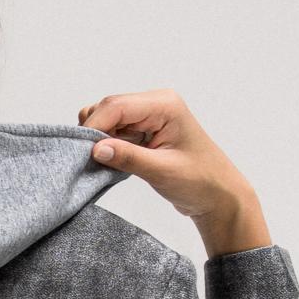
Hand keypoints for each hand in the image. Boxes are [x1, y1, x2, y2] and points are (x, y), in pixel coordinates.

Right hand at [77, 90, 272, 257]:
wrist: (217, 195)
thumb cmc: (200, 181)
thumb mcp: (162, 171)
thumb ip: (128, 157)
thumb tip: (96, 148)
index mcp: (164, 105)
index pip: (117, 105)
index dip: (95, 125)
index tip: (81, 150)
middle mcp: (155, 104)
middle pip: (109, 107)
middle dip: (94, 131)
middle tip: (88, 159)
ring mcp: (149, 117)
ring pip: (109, 119)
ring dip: (100, 139)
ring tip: (104, 163)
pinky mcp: (145, 132)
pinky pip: (116, 132)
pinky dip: (108, 146)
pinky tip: (111, 163)